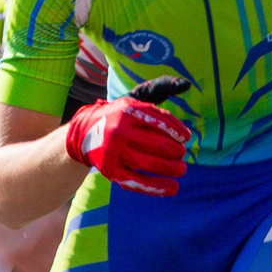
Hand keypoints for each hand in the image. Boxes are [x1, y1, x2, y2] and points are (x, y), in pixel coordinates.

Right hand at [64, 95, 189, 196]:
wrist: (84, 133)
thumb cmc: (118, 116)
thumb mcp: (133, 99)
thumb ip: (158, 91)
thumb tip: (186, 84)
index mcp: (127, 111)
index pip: (159, 121)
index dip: (177, 130)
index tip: (186, 137)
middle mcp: (119, 131)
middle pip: (158, 145)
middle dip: (176, 151)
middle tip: (182, 154)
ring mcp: (114, 152)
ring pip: (151, 164)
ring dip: (172, 168)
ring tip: (181, 169)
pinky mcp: (111, 171)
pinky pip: (138, 182)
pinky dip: (158, 187)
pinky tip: (173, 188)